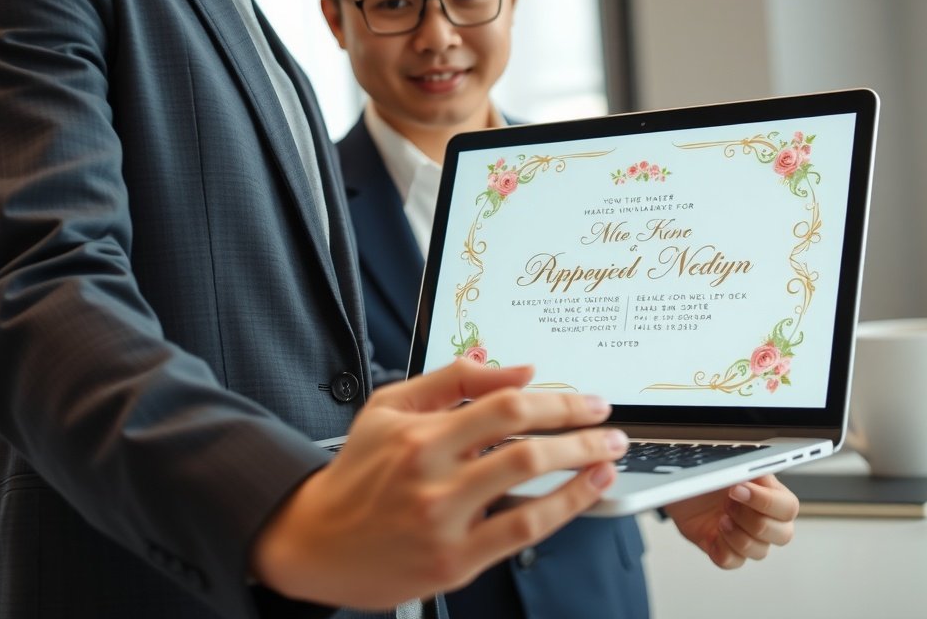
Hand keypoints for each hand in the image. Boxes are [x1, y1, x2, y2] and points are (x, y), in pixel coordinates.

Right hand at [250, 359, 628, 609]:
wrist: (316, 542)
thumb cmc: (357, 473)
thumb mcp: (390, 407)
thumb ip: (450, 381)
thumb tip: (511, 366)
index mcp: (419, 435)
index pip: (503, 405)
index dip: (555, 399)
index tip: (586, 400)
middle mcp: (432, 477)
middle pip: (525, 445)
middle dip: (580, 431)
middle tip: (610, 426)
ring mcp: (444, 522)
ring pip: (529, 487)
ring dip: (581, 467)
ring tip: (609, 456)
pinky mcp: (454, 561)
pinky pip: (522, 530)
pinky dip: (565, 509)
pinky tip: (587, 491)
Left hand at [664, 474, 797, 568]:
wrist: (682, 488)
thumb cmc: (709, 476)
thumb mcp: (728, 467)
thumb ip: (746, 471)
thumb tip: (754, 471)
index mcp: (772, 495)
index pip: (788, 507)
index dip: (766, 502)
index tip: (739, 489)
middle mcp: (765, 519)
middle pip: (783, 535)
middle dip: (753, 520)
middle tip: (728, 504)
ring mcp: (747, 538)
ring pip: (760, 552)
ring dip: (738, 535)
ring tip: (720, 519)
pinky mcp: (727, 551)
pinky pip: (734, 562)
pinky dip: (722, 550)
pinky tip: (713, 534)